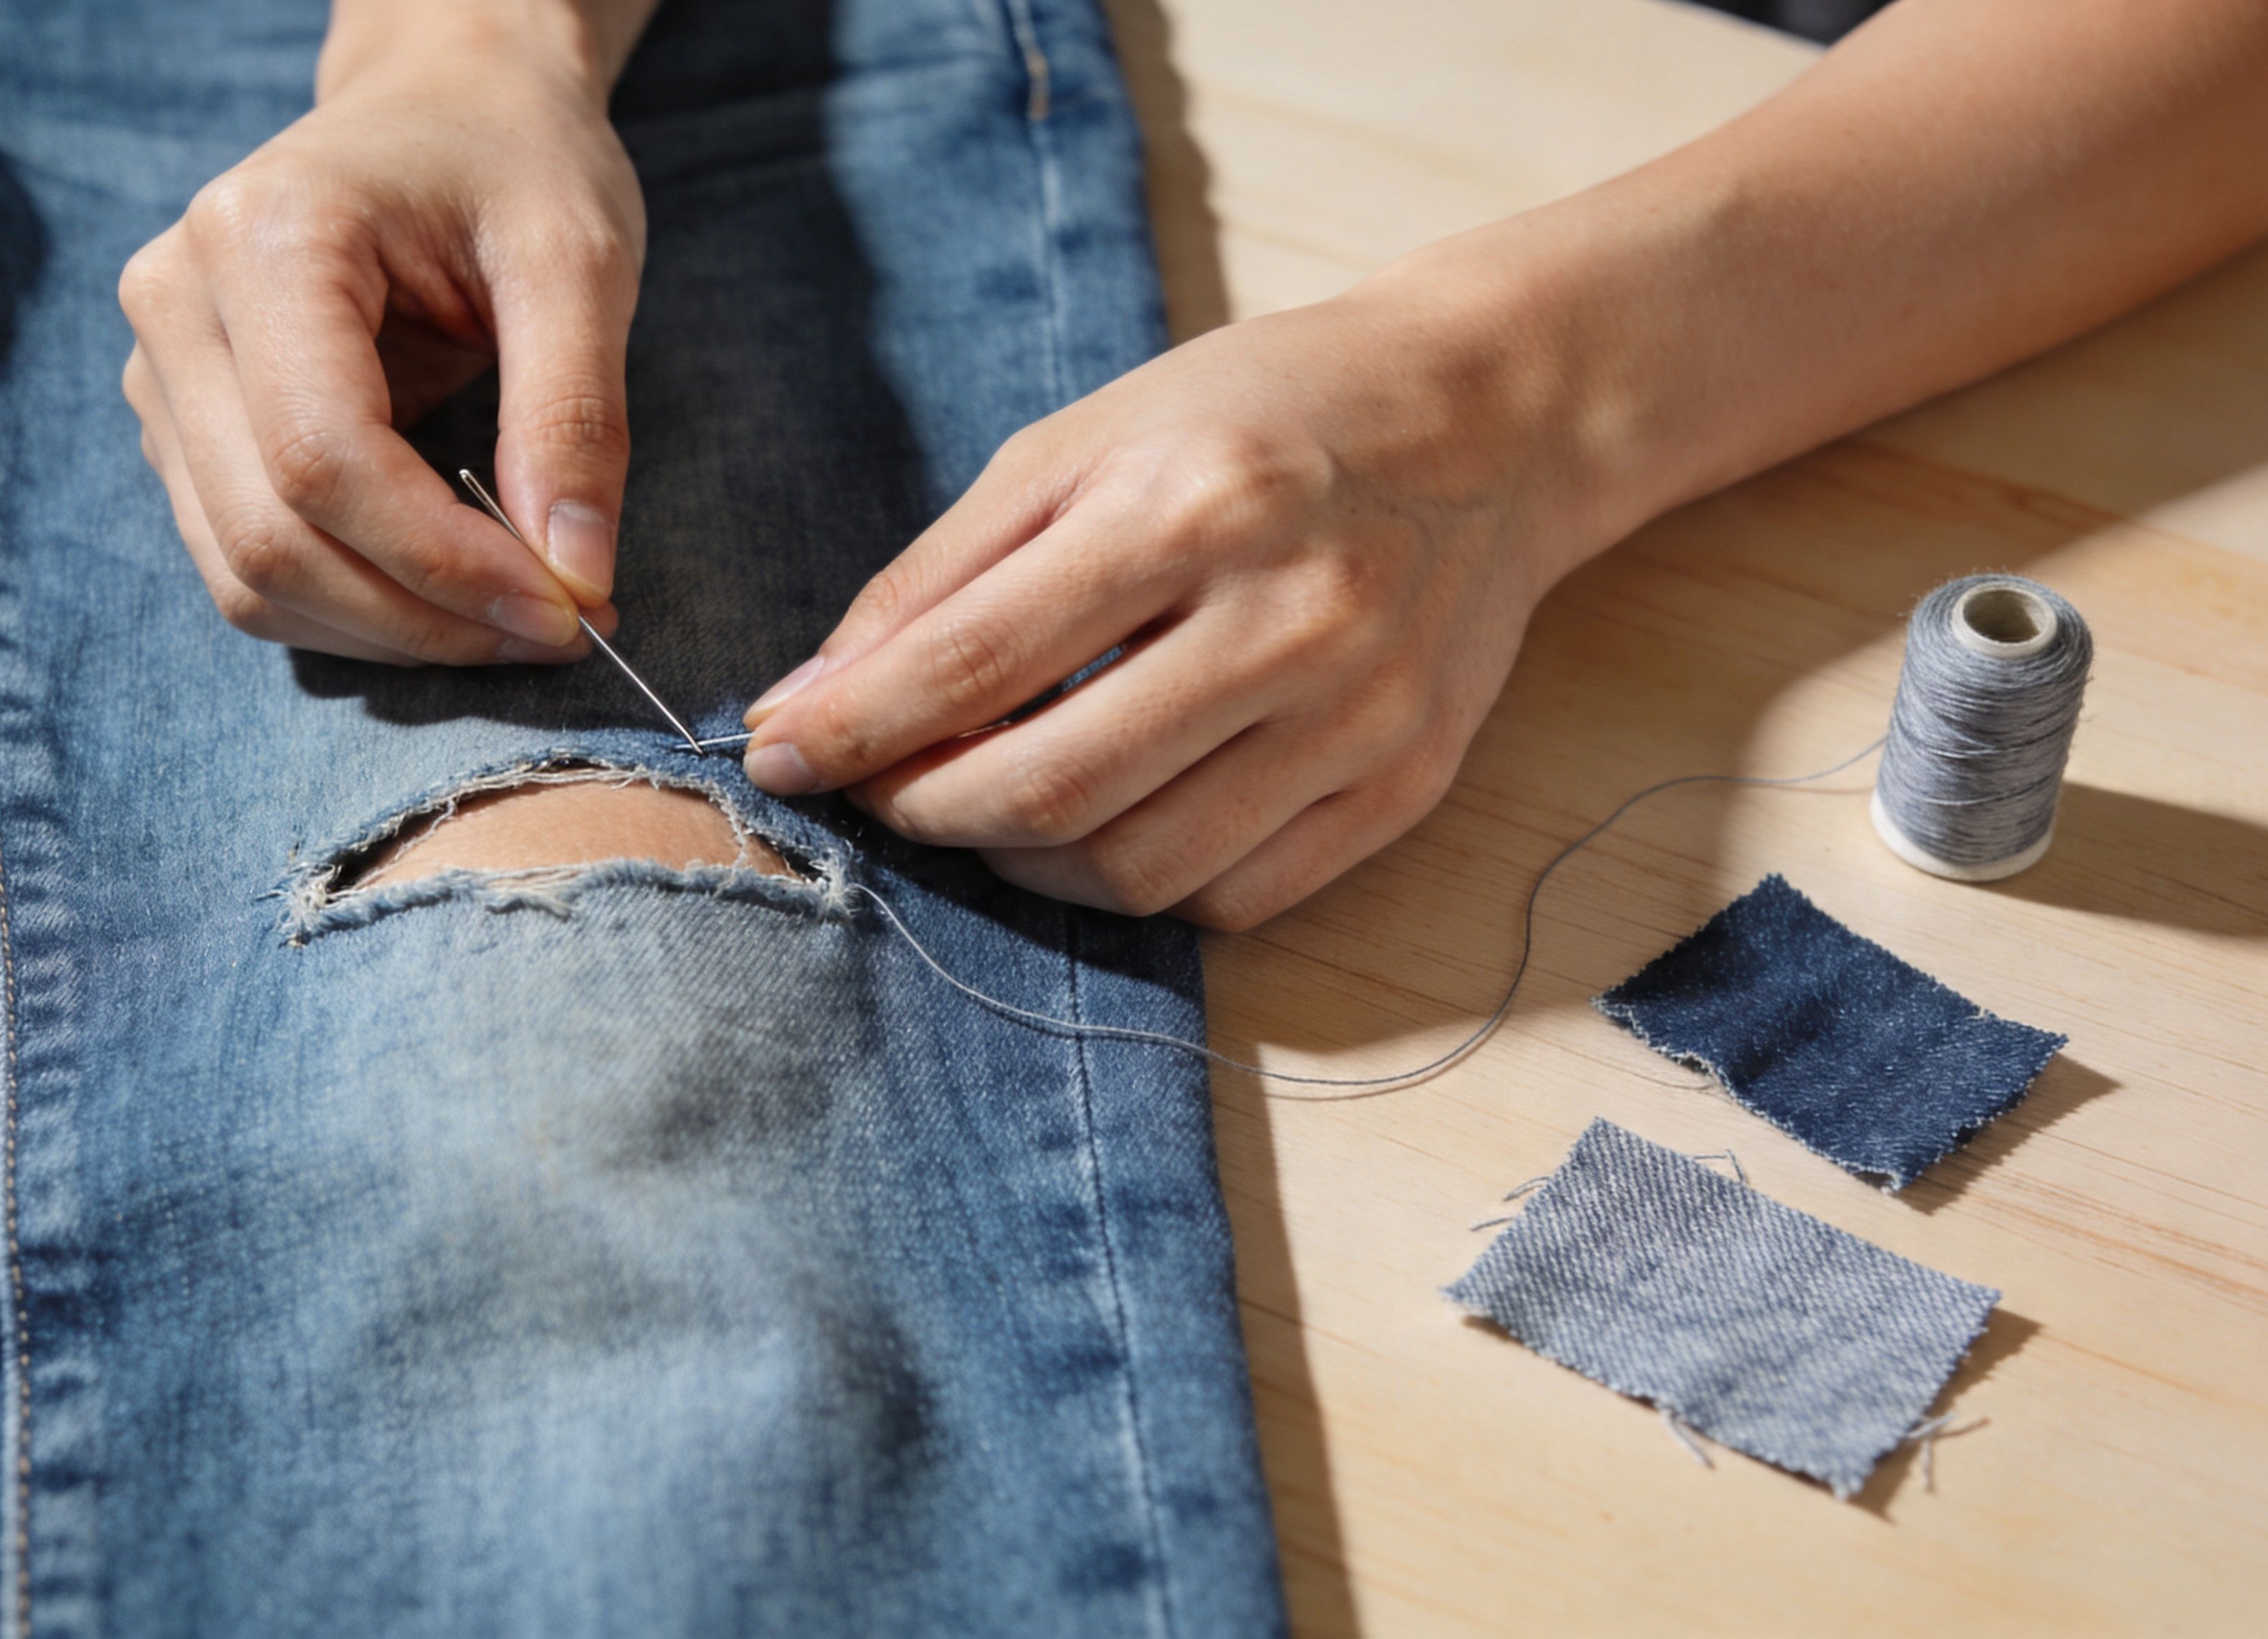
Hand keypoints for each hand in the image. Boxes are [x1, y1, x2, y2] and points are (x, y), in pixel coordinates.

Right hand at [120, 0, 648, 664]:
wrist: (445, 105)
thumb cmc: (511, 159)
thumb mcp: (579, 260)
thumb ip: (575, 414)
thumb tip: (576, 575)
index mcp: (264, 238)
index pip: (325, 458)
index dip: (444, 564)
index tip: (566, 608)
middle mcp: (177, 305)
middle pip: (269, 539)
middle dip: (421, 618)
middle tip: (557, 630)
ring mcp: (163, 374)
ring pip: (246, 576)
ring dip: (387, 633)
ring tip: (513, 620)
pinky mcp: (186, 428)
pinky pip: (249, 566)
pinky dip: (354, 611)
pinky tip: (450, 597)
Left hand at [737, 283, 1607, 930]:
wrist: (1491, 418)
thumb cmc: (1257, 416)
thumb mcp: (1081, 443)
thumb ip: (939, 576)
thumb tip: (804, 703)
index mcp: (1188, 506)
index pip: (975, 662)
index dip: (853, 729)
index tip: (776, 754)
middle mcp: (1285, 619)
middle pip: (1050, 789)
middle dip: (927, 811)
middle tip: (885, 789)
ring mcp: (1357, 716)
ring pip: (1138, 870)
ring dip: (1022, 865)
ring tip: (987, 808)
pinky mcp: (1404, 783)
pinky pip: (1234, 900)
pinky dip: (1139, 886)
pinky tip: (1105, 824)